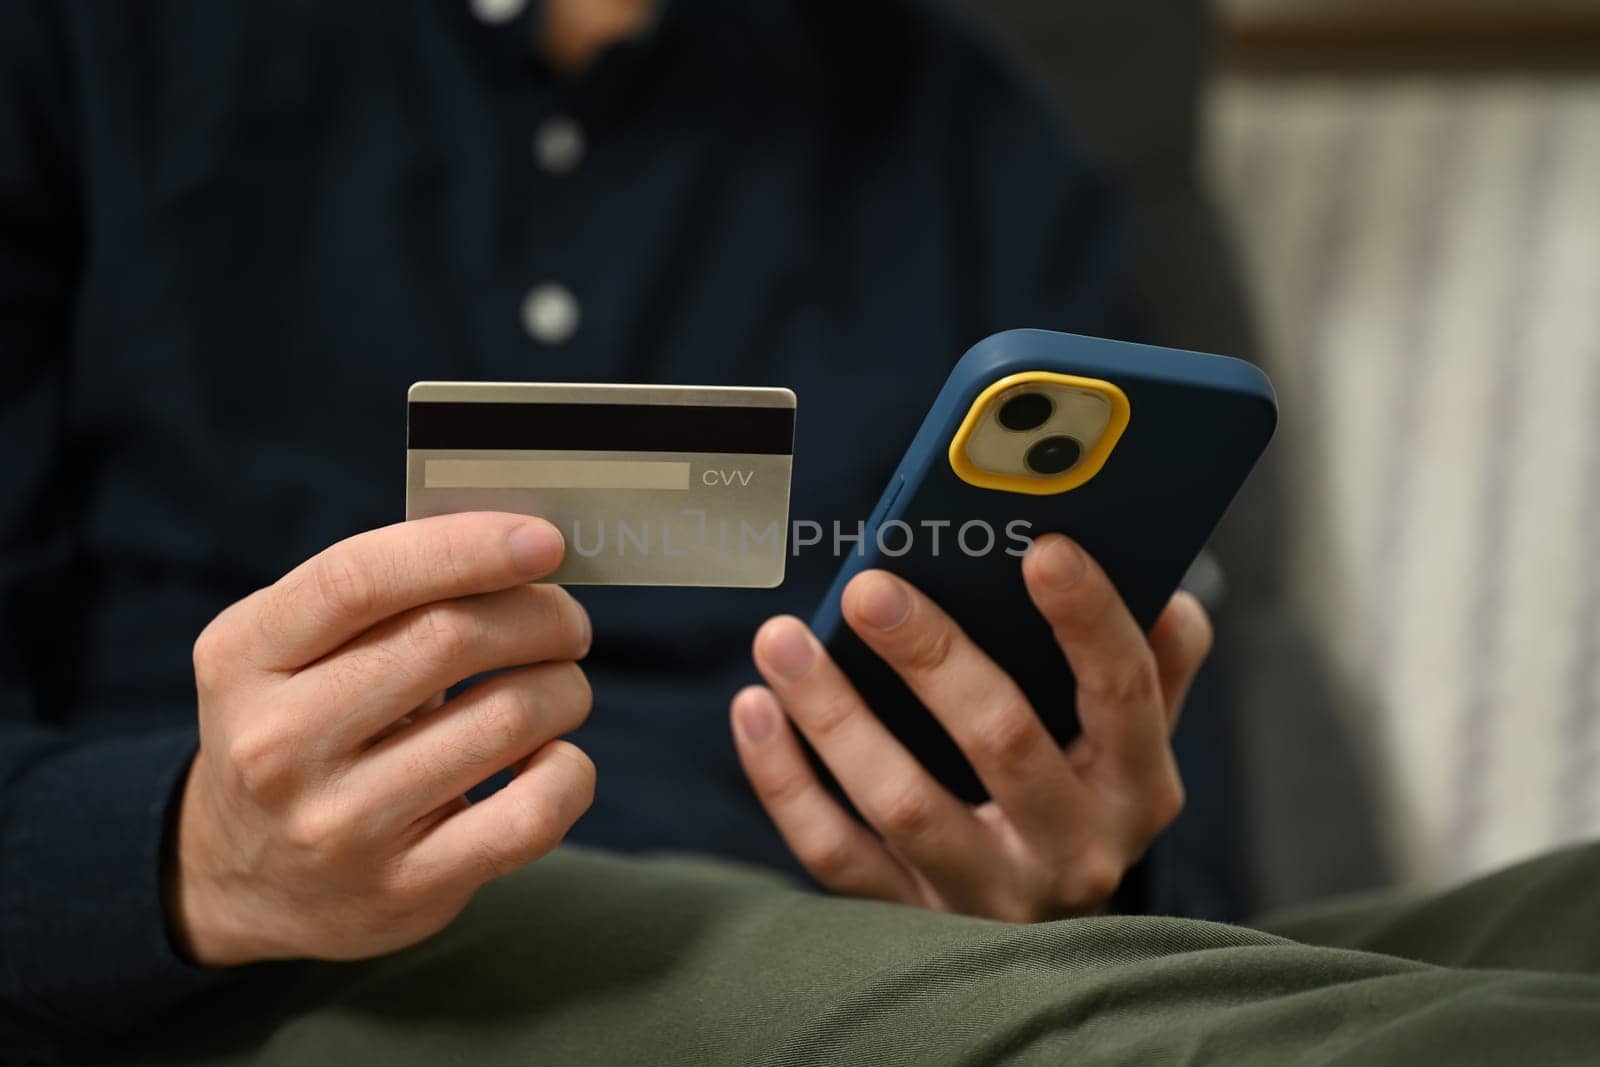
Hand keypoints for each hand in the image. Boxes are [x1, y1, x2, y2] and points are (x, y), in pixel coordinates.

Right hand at [172, 512, 595, 965]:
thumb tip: (525, 545)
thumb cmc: (305, 722)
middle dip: (540, 617)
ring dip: (564, 688)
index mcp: (245, 656)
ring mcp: (340, 825)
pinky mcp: (404, 889)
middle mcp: (279, 743)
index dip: (465, 547)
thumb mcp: (294, 649)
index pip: (360, 579)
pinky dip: (570, 771)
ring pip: (505, 718)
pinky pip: (531, 814)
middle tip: (567, 624)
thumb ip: (387, 591)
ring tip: (561, 688)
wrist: (241, 876)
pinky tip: (551, 758)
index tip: (545, 541)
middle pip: (448, 639)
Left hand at [730, 534, 1209, 921]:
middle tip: (868, 587)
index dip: (1087, 617)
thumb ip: (1156, 663)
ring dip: (835, 713)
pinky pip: (835, 853)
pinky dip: (785, 781)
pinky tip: (754, 709)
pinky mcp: (912, 922)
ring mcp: (989, 895)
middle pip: (1002, 742)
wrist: (1052, 952)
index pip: (1122, 691)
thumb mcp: (1136, 737)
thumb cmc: (1085, 797)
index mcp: (1139, 787)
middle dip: (932, 657)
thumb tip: (1160, 588)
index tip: (1042, 547)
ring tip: (782, 639)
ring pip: (903, 802)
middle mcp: (1074, 849)